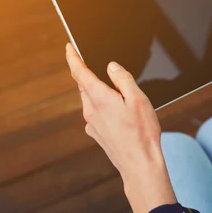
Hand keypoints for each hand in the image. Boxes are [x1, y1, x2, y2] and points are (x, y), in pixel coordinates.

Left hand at [65, 44, 176, 212]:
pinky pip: (96, 115)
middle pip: (84, 86)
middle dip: (89, 75)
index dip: (73, 57)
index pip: (80, 72)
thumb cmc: (142, 133)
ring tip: (117, 94)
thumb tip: (111, 66)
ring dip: (98, 92)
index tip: (69, 47)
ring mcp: (92, 124)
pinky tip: (120, 115)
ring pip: (90, 101)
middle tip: (98, 66)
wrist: (140, 164)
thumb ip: (122, 79)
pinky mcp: (97, 134)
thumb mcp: (138, 99)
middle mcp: (91, 110)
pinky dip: (103, 108)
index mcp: (99, 98)